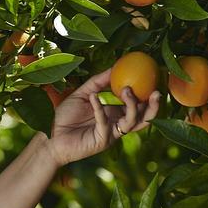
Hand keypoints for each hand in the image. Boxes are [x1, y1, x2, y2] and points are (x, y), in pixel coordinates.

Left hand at [45, 68, 160, 166]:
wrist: (50, 136)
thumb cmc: (66, 116)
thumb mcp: (84, 94)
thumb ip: (98, 81)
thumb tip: (114, 66)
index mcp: (116, 114)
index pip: (138, 107)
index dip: (148, 97)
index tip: (154, 80)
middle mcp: (117, 125)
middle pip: (143, 118)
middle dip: (153, 107)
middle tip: (157, 91)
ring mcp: (111, 134)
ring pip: (130, 122)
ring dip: (132, 105)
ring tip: (127, 90)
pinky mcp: (101, 141)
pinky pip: (104, 123)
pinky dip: (99, 108)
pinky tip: (94, 97)